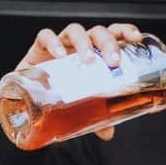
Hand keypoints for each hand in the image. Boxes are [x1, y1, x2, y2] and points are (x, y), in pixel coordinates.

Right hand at [14, 22, 143, 140]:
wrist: (29, 98)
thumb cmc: (61, 93)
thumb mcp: (82, 105)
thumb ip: (96, 116)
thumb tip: (108, 133)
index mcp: (96, 52)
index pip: (114, 33)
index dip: (126, 31)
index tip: (136, 38)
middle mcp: (81, 45)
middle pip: (98, 33)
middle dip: (108, 43)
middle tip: (113, 62)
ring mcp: (61, 44)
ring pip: (75, 30)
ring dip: (84, 42)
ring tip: (88, 60)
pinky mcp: (38, 48)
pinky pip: (45, 36)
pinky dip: (53, 42)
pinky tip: (60, 54)